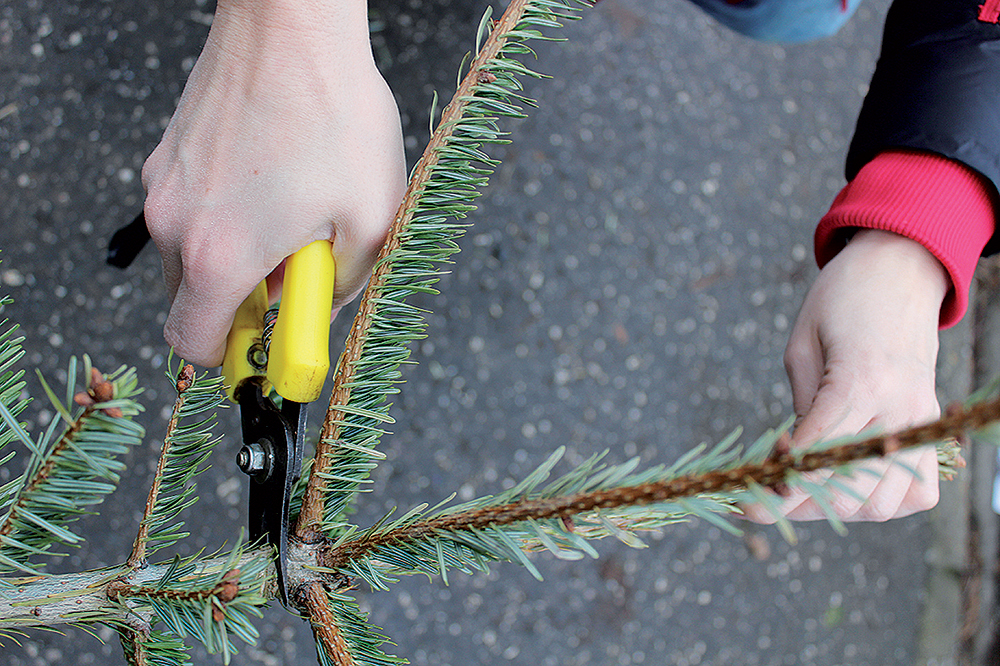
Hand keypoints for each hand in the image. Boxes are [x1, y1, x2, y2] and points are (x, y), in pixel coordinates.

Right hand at [141, 0, 405, 365]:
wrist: (291, 23)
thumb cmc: (335, 114)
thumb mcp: (372, 219)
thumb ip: (342, 288)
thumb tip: (320, 309)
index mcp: (219, 256)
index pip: (193, 345)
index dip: (232, 357)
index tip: (268, 344)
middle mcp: (174, 225)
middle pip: (192, 301)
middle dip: (245, 300)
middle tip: (298, 268)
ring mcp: (165, 186)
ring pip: (192, 253)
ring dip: (240, 253)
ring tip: (294, 211)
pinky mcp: (168, 155)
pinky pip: (193, 209)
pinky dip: (229, 214)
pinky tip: (276, 176)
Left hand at [743, 229, 948, 522]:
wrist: (900, 268)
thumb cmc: (840, 301)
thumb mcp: (802, 347)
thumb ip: (803, 409)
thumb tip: (793, 464)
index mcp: (858, 382)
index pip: (815, 457)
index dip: (777, 485)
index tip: (749, 495)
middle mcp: (897, 408)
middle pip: (851, 491)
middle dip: (801, 504)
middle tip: (767, 496)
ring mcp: (920, 421)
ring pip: (886, 503)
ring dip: (840, 508)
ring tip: (804, 491)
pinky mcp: (930, 425)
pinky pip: (919, 491)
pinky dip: (886, 502)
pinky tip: (851, 486)